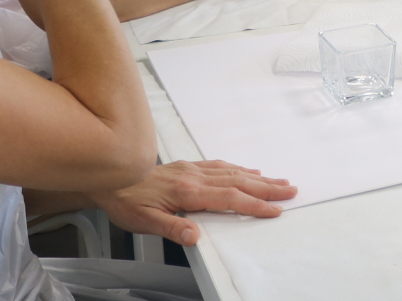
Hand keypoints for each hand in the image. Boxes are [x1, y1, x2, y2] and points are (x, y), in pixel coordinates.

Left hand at [94, 160, 296, 241]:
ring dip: (258, 177)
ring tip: (279, 181)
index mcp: (187, 191)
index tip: (274, 210)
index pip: (228, 198)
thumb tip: (195, 236)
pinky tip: (247, 171)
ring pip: (232, 172)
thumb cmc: (125, 200)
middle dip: (267, 188)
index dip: (253, 205)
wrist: (111, 177)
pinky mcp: (187, 166)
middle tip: (290, 190)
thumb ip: (171, 228)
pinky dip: (238, 168)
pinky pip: (220, 165)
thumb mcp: (144, 222)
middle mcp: (194, 176)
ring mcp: (192, 169)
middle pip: (238, 181)